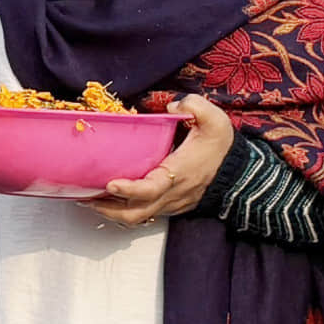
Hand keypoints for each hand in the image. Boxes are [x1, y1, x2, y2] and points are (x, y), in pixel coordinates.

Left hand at [82, 95, 234, 226]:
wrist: (239, 173)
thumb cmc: (222, 147)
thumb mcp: (215, 120)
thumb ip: (195, 106)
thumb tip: (173, 106)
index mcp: (179, 173)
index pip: (151, 188)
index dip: (129, 190)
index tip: (110, 184)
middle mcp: (172, 194)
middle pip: (135, 213)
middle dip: (107, 208)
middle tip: (83, 195)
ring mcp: (170, 203)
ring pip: (136, 217)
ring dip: (111, 212)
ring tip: (88, 199)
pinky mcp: (169, 206)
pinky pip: (143, 214)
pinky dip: (123, 209)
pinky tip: (107, 199)